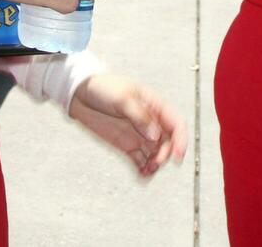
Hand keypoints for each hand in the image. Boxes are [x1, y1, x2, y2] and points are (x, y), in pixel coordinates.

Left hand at [68, 73, 187, 176]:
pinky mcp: (126, 146)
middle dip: (165, 155)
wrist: (80, 93)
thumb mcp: (123, 97)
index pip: (176, 124)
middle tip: (156, 162)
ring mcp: (138, 135)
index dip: (181, 140)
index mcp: (154, 106)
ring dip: (155, 165)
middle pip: (168, 143)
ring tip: (147, 171)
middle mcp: (149, 122)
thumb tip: (155, 135)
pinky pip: (139, 161)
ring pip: (155, 155)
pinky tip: (142, 175)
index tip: (178, 154)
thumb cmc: (103, 87)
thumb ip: (140, 116)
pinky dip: (143, 170)